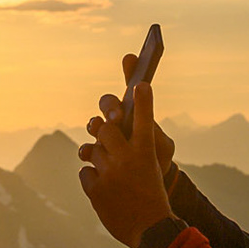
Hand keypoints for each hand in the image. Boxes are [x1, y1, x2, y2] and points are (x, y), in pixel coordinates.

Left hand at [78, 81, 173, 247]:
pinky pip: (85, 172)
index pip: (144, 119)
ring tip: (111, 170)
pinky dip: (93, 178)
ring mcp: (110, 174)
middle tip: (107, 130)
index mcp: (148, 152)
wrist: (151, 230)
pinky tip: (105, 188)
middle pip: (105, 128)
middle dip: (104, 128)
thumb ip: (134, 150)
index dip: (142, 101)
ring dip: (98, 158)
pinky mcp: (96, 190)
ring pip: (92, 151)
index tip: (140, 84)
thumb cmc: (153, 196)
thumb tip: (109, 132)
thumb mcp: (152, 169)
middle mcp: (128, 159)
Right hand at [96, 51, 176, 178]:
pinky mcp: (94, 158)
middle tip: (117, 116)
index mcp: (134, 114)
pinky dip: (87, 151)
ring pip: (94, 125)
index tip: (131, 57)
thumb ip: (155, 134)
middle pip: (108, 104)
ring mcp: (103, 139)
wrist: (145, 190)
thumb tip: (147, 123)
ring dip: (94, 126)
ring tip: (99, 132)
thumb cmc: (155, 162)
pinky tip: (90, 156)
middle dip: (110, 106)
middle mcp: (116, 122)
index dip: (131, 70)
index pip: (132, 87)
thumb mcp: (162, 149)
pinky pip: (86, 151)